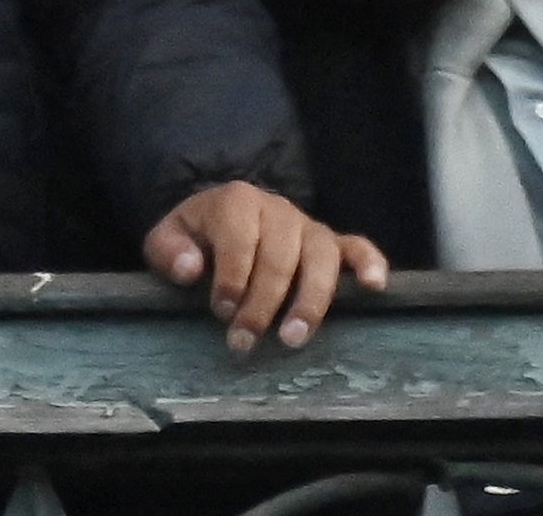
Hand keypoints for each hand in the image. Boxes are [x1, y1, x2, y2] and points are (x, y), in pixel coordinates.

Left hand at [145, 180, 385, 355]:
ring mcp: (308, 226)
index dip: (231, 276)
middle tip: (244, 341)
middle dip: (262, 303)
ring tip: (293, 338)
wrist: (217, 221)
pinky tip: (375, 286)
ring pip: (320, 256)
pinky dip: (369, 262)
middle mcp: (278, 209)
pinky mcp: (331, 243)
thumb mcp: (167, 239)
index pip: (240, 237)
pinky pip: (357, 246)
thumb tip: (191, 269)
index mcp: (237, 201)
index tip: (221, 311)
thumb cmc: (194, 238)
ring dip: (310, 299)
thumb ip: (169, 251)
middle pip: (280, 255)